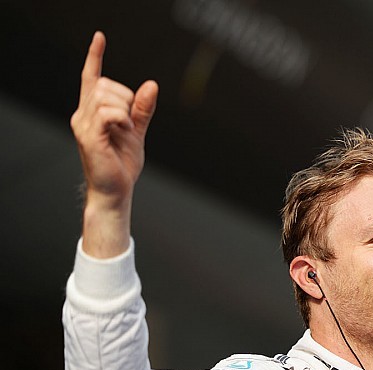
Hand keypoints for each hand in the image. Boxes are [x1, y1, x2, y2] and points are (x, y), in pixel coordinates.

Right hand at [70, 31, 157, 208]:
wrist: (116, 190)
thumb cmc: (122, 164)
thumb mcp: (137, 131)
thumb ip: (143, 109)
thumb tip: (152, 84)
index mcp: (92, 112)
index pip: (91, 78)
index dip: (94, 56)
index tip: (100, 37)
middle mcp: (83, 114)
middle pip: (105, 84)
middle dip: (126, 98)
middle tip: (131, 122)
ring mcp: (83, 124)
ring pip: (106, 95)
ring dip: (125, 109)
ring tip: (126, 129)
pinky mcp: (89, 136)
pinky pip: (108, 112)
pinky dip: (122, 117)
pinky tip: (125, 130)